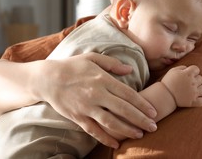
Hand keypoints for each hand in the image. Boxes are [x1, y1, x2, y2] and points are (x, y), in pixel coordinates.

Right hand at [36, 52, 157, 148]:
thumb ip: (112, 63)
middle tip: (153, 126)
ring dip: (127, 129)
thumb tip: (129, 70)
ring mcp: (86, 107)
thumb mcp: (91, 58)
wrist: (47, 79)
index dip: (142, 104)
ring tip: (140, 134)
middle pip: (123, 109)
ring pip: (111, 122)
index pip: (127, 93)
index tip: (153, 111)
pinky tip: (116, 144)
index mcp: (102, 79)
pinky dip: (106, 138)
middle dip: (140, 119)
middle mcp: (96, 94)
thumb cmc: (71, 66)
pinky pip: (94, 130)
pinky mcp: (78, 117)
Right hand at [161, 65, 201, 107]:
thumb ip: (182, 67)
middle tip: (187, 83)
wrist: (164, 95)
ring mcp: (194, 93)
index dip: (193, 71)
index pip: (196, 69)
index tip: (188, 74)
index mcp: (187, 74)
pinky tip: (196, 97)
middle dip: (195, 80)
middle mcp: (192, 82)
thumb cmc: (168, 82)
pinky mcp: (193, 102)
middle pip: (200, 78)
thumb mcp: (172, 71)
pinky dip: (201, 99)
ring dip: (198, 89)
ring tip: (191, 90)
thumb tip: (188, 68)